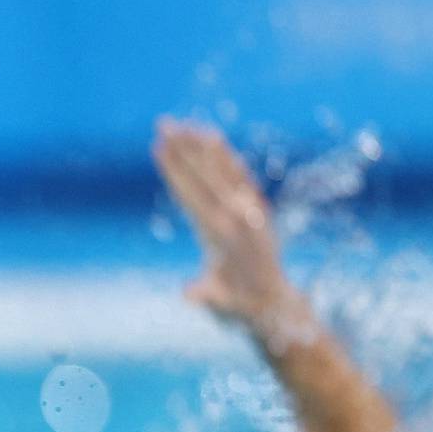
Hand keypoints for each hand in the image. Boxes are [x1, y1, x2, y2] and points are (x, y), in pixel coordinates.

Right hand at [153, 117, 301, 330]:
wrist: (273, 304)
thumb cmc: (238, 307)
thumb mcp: (221, 306)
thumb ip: (208, 297)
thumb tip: (189, 293)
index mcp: (222, 233)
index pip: (192, 193)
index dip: (174, 169)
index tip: (158, 147)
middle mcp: (239, 214)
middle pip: (206, 173)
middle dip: (183, 147)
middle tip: (163, 123)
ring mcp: (251, 208)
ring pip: (225, 168)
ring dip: (203, 145)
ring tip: (183, 124)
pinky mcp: (257, 207)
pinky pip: (240, 175)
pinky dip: (225, 156)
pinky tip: (212, 141)